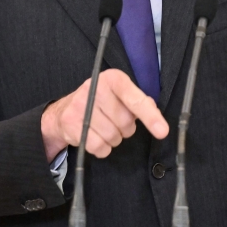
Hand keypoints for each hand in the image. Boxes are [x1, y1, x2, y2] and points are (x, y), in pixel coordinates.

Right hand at [40, 69, 168, 161]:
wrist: (63, 112)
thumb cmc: (100, 103)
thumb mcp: (119, 95)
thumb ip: (138, 101)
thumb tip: (154, 112)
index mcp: (112, 79)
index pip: (135, 99)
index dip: (150, 116)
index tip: (162, 131)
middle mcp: (95, 88)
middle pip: (125, 122)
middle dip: (125, 128)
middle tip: (115, 121)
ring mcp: (80, 105)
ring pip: (113, 136)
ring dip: (114, 139)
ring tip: (103, 128)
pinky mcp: (71, 123)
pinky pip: (99, 147)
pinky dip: (102, 148)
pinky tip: (94, 136)